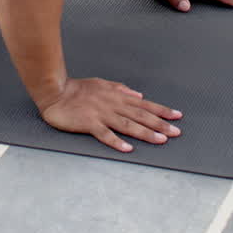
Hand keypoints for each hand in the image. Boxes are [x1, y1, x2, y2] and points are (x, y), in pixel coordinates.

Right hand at [40, 77, 182, 153]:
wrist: (55, 91)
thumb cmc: (78, 88)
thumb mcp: (102, 84)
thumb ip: (121, 89)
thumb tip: (138, 94)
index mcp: (117, 95)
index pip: (144, 104)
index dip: (161, 110)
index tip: (177, 116)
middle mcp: (113, 104)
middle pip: (140, 115)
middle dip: (160, 124)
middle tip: (176, 132)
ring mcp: (101, 114)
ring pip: (128, 125)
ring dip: (145, 133)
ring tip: (161, 141)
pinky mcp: (89, 123)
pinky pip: (105, 134)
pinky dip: (117, 141)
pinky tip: (128, 149)